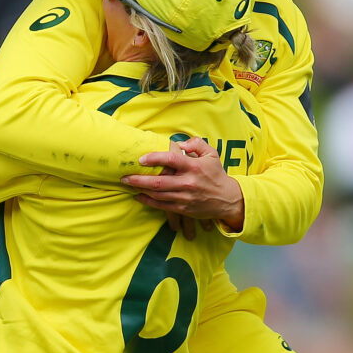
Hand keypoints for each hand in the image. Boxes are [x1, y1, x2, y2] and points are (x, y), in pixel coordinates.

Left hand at [122, 138, 244, 232]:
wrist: (228, 199)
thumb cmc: (216, 174)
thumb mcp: (211, 154)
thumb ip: (196, 143)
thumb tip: (179, 143)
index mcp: (193, 167)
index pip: (171, 160)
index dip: (154, 159)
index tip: (140, 158)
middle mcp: (188, 183)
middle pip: (159, 182)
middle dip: (139, 179)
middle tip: (124, 176)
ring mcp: (184, 197)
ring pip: (158, 195)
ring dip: (140, 190)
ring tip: (128, 184)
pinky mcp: (183, 209)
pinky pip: (162, 206)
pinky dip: (148, 201)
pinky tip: (138, 196)